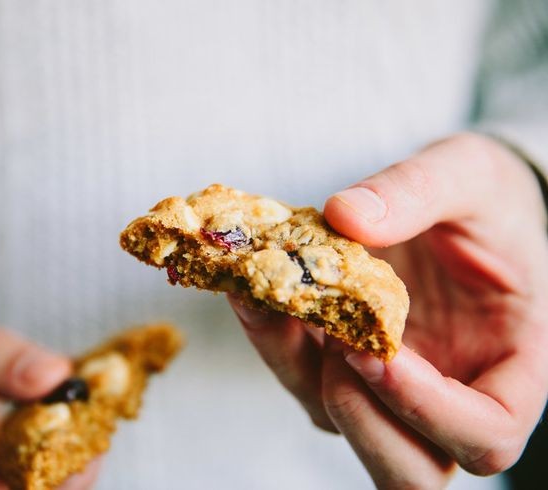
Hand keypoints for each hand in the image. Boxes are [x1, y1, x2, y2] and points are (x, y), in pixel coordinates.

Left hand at [229, 133, 547, 487]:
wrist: (452, 202)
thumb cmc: (483, 199)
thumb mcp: (467, 175)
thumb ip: (417, 191)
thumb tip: (345, 216)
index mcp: (508, 367)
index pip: (486, 434)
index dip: (431, 412)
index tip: (384, 354)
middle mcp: (445, 394)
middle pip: (407, 468)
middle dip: (360, 418)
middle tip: (336, 343)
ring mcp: (385, 387)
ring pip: (338, 422)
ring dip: (297, 370)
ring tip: (274, 298)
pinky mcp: (337, 359)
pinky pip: (299, 371)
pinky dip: (271, 337)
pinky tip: (251, 288)